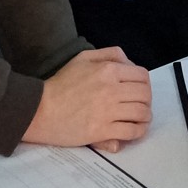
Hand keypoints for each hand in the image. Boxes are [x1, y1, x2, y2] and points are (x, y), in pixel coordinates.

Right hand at [24, 46, 151, 151]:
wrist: (40, 110)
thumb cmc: (61, 84)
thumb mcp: (83, 58)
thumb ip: (109, 55)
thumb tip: (130, 63)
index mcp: (108, 70)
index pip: (142, 76)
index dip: (145, 84)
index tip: (141, 92)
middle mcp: (111, 89)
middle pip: (145, 95)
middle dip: (147, 101)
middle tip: (141, 106)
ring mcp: (108, 111)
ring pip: (141, 113)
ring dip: (145, 117)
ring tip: (141, 120)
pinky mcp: (102, 131)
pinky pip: (131, 131)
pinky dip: (138, 132)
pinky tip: (134, 131)